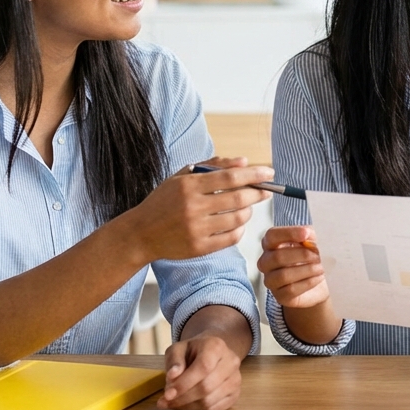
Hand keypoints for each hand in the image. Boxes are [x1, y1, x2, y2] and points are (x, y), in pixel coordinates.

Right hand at [126, 156, 272, 262]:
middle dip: (258, 193)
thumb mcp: (181, 177)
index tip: (269, 173)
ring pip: (238, 219)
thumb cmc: (164, 201)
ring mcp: (196, 229)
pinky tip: (237, 223)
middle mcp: (193, 207)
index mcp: (189, 185)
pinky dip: (240, 229)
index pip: (230, 177)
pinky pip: (231, 238)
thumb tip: (244, 162)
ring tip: (248, 206)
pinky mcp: (199, 248)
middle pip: (238, 198)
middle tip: (266, 190)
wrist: (140, 233)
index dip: (254, 174)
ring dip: (249, 211)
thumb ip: (213, 166)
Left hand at [157, 333, 241, 409]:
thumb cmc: (192, 351)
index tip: (167, 394)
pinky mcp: (235, 394)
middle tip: (165, 401)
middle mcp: (231, 362)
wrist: (212, 354)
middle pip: (206, 387)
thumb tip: (172, 376)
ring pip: (209, 401)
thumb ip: (174, 360)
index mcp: (216, 346)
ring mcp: (236, 379)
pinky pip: (213, 409)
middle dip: (182, 398)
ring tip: (173, 403)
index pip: (203, 367)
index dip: (184, 383)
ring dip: (187, 406)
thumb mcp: (178, 349)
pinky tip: (185, 405)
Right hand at [258, 225, 329, 308]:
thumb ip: (309, 234)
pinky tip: (318, 278)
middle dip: (302, 255)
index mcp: (271, 244)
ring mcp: (271, 280)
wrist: (320, 282)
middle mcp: (266, 262)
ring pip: (283, 275)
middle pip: (277, 257)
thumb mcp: (313, 241)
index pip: (272, 235)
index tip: (306, 233)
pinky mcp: (280, 296)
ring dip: (306, 270)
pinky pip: (291, 289)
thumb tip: (308, 234)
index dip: (289, 233)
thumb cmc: (312, 257)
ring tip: (321, 267)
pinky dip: (308, 282)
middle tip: (319, 255)